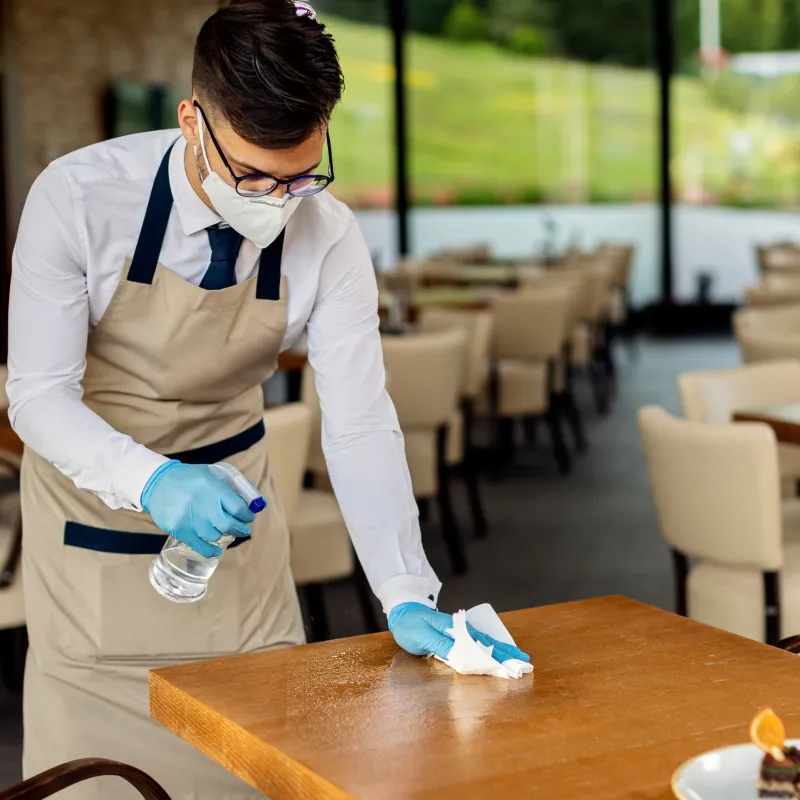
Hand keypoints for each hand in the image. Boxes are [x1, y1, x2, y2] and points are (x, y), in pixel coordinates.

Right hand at [141, 461, 255, 557]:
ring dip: (224, 536)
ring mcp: (189, 518)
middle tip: (244, 529)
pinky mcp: (179, 529)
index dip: (247, 515)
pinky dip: (210, 550)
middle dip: (240, 529)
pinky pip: (199, 546)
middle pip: (228, 525)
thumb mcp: (211, 473)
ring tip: (226, 532)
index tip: (249, 517)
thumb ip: (231, 486)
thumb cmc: (189, 478)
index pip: (238, 507)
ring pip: (215, 536)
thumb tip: (254, 501)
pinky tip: (216, 550)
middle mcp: (202, 503)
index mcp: (212, 487)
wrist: (157, 482)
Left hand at [388, 602, 529, 664]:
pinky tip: (496, 653)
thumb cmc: (410, 625)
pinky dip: (489, 649)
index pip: (480, 644)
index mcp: (455, 629)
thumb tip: (464, 657)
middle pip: (487, 642)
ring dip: (500, 651)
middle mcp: (460, 629)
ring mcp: (458, 632)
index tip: (510, 665)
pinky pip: (476, 643)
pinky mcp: (454, 636)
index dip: (495, 655)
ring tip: (516, 658)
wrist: (401, 612)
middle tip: (524, 663)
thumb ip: (443, 646)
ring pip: (484, 642)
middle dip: (505, 653)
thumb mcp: (424, 636)